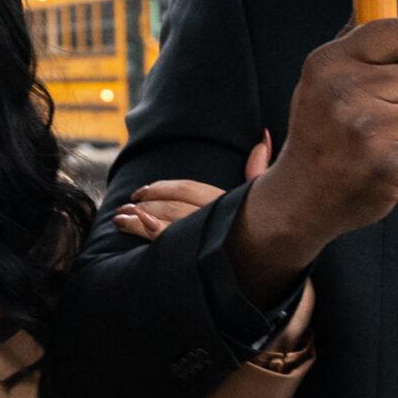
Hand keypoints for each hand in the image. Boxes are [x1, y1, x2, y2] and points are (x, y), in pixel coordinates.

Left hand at [112, 136, 274, 242]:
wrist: (278, 262)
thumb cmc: (269, 228)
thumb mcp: (263, 195)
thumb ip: (259, 167)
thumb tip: (263, 135)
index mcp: (227, 201)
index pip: (186, 189)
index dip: (162, 188)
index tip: (143, 191)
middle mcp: (215, 218)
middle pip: (171, 205)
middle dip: (145, 203)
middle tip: (124, 206)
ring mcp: (205, 239)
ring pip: (165, 223)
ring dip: (138, 219)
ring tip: (119, 218)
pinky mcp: (196, 258)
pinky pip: (169, 243)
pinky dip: (150, 231)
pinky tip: (135, 224)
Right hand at [227, 19, 397, 303]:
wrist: (299, 200)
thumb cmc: (319, 136)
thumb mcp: (321, 81)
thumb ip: (352, 41)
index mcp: (328, 64)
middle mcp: (344, 92)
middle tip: (381, 124)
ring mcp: (367, 130)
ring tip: (383, 148)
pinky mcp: (388, 166)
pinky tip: (394, 170)